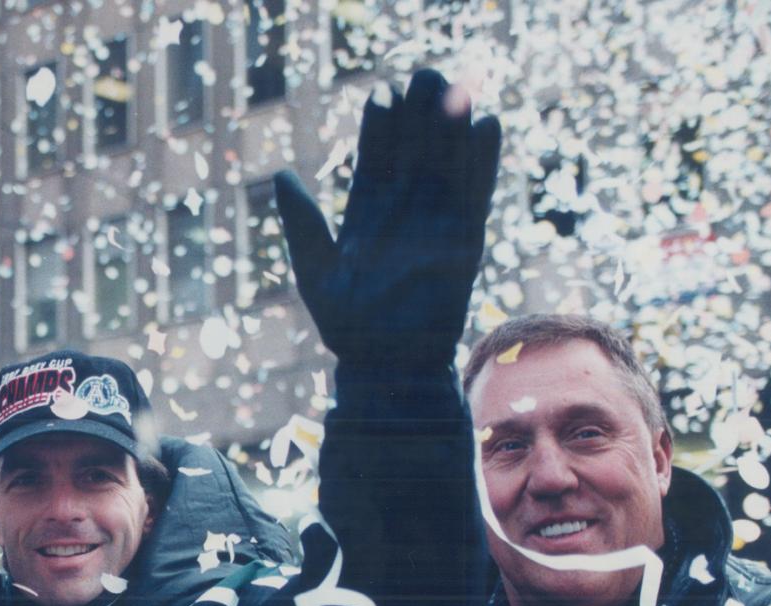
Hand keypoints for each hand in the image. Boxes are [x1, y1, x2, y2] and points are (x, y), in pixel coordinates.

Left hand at [272, 69, 499, 370]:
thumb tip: (282, 174)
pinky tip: (488, 124)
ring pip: (446, 164)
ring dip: (452, 127)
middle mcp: (403, 213)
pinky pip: (477, 193)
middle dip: (419, 115)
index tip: (380, 94)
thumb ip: (302, 222)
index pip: (374, 159)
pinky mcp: (466, 240)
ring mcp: (436, 223)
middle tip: (423, 76)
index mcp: (366, 215)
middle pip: (414, 152)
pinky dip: (484, 161)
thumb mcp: (314, 270)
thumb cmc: (346, 325)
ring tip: (457, 86)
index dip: (378, 127)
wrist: (388, 364)